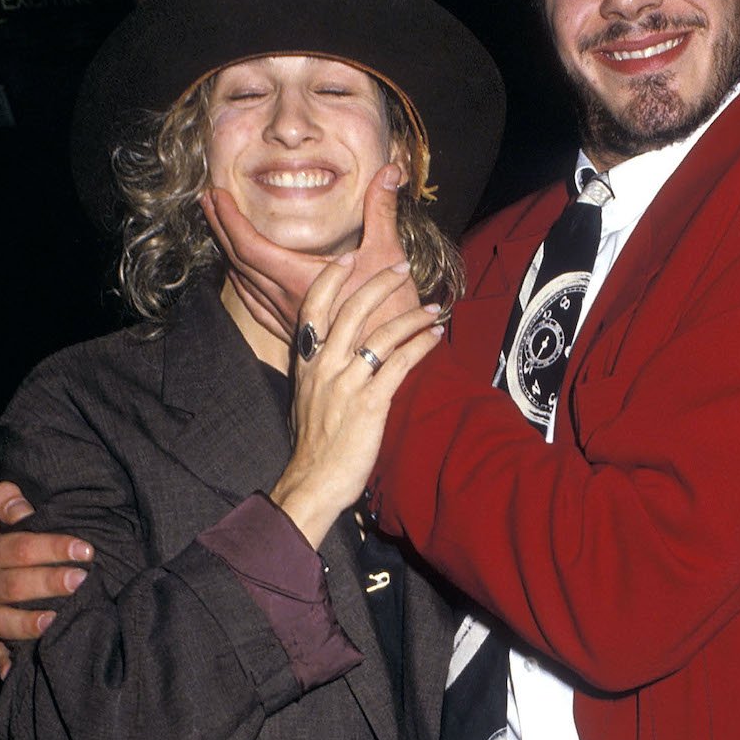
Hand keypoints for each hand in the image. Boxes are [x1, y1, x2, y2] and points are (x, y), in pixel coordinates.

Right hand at [0, 481, 92, 678]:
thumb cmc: (3, 539)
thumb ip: (6, 501)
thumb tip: (20, 506)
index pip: (19, 547)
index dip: (52, 546)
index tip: (86, 548)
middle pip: (14, 584)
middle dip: (49, 582)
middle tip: (83, 579)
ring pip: (2, 622)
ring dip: (29, 624)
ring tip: (56, 620)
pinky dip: (4, 664)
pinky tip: (16, 671)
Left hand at [202, 163, 411, 343]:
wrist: (388, 362)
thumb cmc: (390, 312)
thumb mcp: (388, 256)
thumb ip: (382, 211)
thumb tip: (390, 172)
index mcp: (299, 279)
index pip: (248, 245)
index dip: (228, 218)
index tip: (215, 194)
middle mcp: (285, 300)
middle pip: (238, 260)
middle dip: (220, 227)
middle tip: (208, 201)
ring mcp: (287, 319)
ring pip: (243, 283)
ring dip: (227, 253)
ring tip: (219, 229)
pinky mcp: (293, 332)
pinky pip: (255, 306)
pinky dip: (242, 285)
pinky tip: (240, 277)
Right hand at [270, 261, 441, 548]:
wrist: (313, 481)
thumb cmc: (313, 447)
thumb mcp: (305, 400)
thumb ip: (318, 374)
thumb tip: (334, 357)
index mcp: (306, 363)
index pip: (313, 309)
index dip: (330, 280)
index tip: (348, 259)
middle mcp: (324, 367)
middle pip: (352, 310)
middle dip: (380, 283)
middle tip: (402, 267)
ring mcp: (347, 384)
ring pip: (382, 334)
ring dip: (412, 316)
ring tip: (434, 308)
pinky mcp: (370, 403)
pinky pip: (400, 363)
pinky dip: (420, 346)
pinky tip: (434, 337)